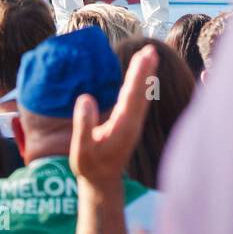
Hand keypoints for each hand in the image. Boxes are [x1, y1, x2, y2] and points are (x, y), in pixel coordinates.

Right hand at [71, 44, 157, 188]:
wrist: (102, 183)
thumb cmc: (89, 166)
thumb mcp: (81, 150)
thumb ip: (84, 125)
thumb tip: (85, 98)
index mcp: (122, 127)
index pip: (132, 96)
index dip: (138, 76)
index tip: (143, 58)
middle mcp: (132, 124)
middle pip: (141, 93)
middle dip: (145, 71)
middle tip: (151, 50)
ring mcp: (132, 124)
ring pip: (141, 95)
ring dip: (146, 75)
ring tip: (150, 56)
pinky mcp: (129, 124)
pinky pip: (138, 100)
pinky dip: (141, 84)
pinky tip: (142, 75)